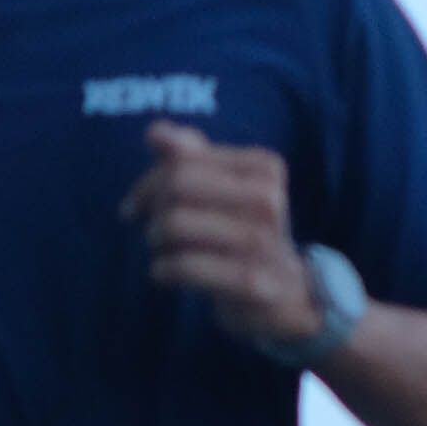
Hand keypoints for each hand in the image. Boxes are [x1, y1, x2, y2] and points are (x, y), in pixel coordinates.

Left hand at [120, 121, 322, 348]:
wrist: (287, 293)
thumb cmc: (244, 232)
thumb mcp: (225, 188)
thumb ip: (191, 156)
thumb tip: (155, 132)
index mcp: (264, 167)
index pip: (183, 159)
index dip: (150, 181)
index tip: (139, 204)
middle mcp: (268, 199)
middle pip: (176, 185)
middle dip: (151, 208)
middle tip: (149, 229)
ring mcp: (261, 242)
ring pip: (174, 224)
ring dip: (155, 241)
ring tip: (164, 251)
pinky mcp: (250, 282)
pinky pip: (182, 265)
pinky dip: (162, 270)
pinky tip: (166, 274)